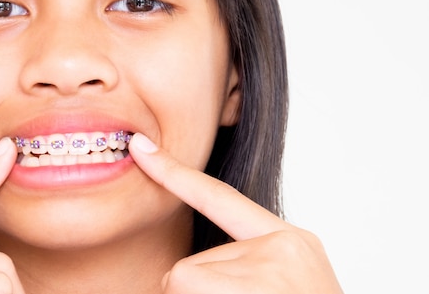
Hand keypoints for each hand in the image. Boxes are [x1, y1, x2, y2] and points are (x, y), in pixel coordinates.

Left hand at [129, 133, 343, 293]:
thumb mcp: (280, 282)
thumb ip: (238, 264)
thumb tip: (181, 276)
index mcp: (289, 242)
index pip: (220, 200)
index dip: (175, 174)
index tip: (140, 150)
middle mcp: (282, 248)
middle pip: (189, 269)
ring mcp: (269, 271)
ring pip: (183, 284)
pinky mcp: (253, 289)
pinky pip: (183, 288)